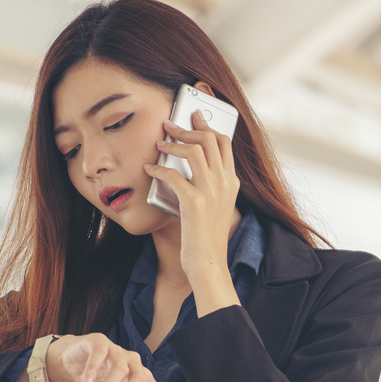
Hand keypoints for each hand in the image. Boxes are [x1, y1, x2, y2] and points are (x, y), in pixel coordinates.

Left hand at [144, 108, 241, 310]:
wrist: (209, 264)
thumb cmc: (206, 238)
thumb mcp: (215, 208)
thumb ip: (209, 188)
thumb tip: (187, 170)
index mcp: (232, 183)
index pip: (225, 143)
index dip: (208, 126)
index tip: (194, 117)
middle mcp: (225, 184)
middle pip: (210, 140)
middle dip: (188, 128)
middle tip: (169, 124)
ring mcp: (212, 192)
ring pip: (195, 151)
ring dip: (174, 143)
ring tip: (158, 143)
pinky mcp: (195, 203)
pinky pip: (174, 174)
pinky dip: (159, 168)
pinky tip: (149, 169)